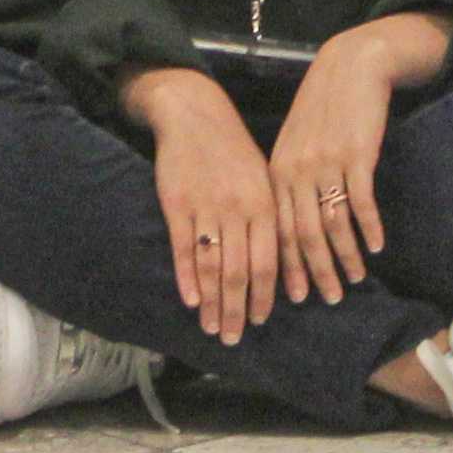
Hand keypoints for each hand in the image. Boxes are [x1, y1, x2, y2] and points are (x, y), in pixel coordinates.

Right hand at [122, 66, 282, 342]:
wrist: (194, 113)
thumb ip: (268, 219)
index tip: (260, 321)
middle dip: (238, 310)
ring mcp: (206, 207)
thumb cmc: (233, 150)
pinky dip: (187, 278)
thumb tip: (276, 265)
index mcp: (263, 204)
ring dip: (213, 302)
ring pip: (212, 266)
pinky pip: (184, 248)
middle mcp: (238, 209)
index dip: (264, 296)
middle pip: (240, 271)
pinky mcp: (177, 204)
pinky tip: (191, 301)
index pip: (268, 262)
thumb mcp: (262, 177)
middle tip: (234, 339)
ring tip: (213, 329)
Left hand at [263, 14, 447, 302]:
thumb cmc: (322, 109)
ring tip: (356, 277)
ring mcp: (326, 163)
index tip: (295, 296)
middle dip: (316, 271)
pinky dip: (369, 228)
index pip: (278, 230)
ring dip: (346, 256)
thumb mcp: (295, 143)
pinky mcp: (356, 155)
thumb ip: (290, 181)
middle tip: (329, 298)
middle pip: (304, 234)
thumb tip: (291, 227)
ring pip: (333, 224)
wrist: (349, 67)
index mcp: (277, 171)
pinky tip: (377, 246)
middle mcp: (297, 171)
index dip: (287, 266)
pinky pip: (361, 202)